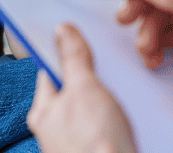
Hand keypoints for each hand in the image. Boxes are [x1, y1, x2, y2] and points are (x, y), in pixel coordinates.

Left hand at [28, 24, 136, 152]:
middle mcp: (55, 129)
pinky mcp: (96, 149)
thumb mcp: (85, 89)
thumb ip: (74, 59)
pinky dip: (117, 119)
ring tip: (123, 99)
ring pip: (93, 108)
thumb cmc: (94, 146)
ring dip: (109, 100)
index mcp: (44, 112)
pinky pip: (106, 126)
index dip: (67, 53)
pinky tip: (128, 119)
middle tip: (111, 72)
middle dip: (94, 78)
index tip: (82, 39)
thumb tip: (62, 31)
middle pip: (74, 89)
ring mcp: (76, 142)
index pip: (51, 71)